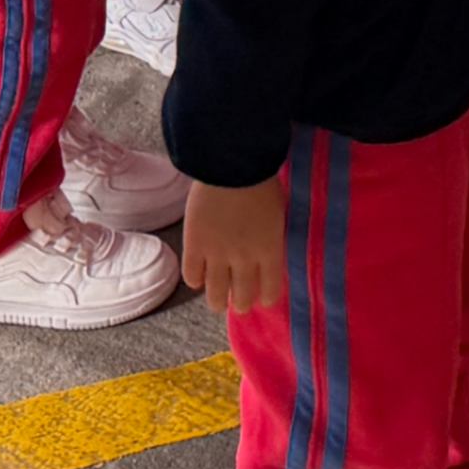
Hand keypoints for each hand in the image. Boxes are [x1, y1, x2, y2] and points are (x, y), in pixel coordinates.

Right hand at [184, 170, 289, 313]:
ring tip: (217, 299)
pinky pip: (192, 276)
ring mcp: (217, 255)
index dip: (264, 298)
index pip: (270, 291)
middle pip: (242, 298)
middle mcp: (244, 260)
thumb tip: (267, 257)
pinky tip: (199, 274)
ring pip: (215, 295)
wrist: (232, 164)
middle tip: (238, 301)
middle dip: (241, 303)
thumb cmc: (261, 182)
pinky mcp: (194, 246)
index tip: (262, 298)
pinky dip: (195, 279)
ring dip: (217, 300)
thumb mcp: (277, 215)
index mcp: (270, 251)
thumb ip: (271, 240)